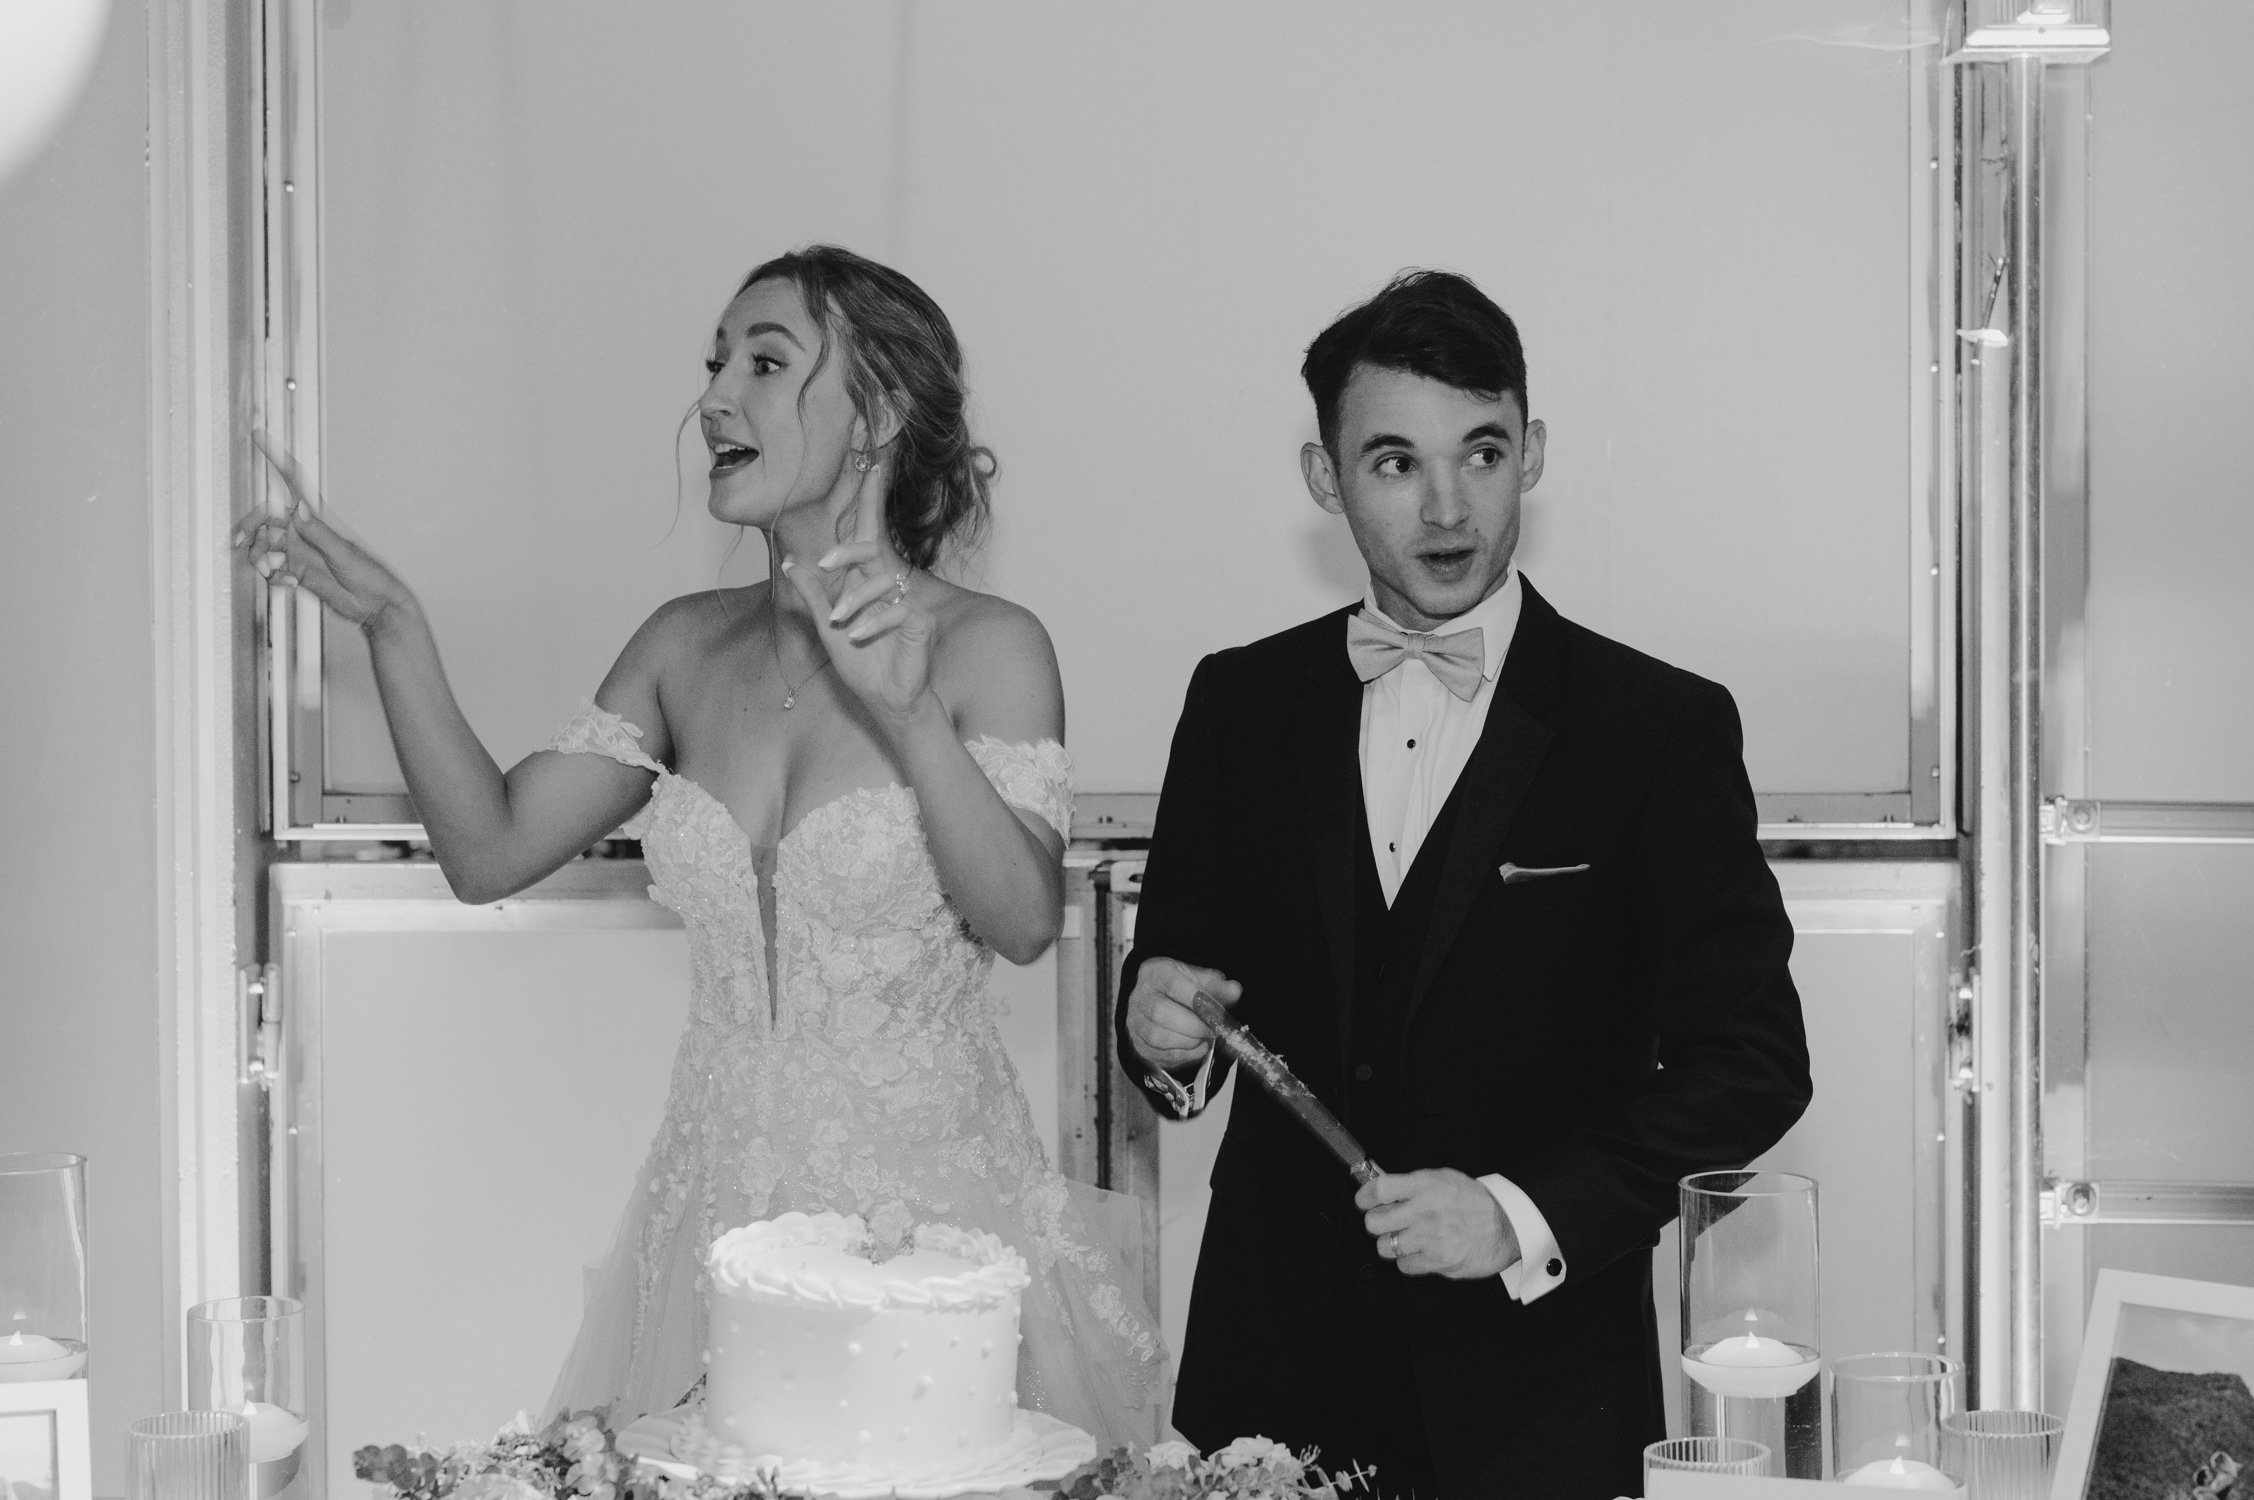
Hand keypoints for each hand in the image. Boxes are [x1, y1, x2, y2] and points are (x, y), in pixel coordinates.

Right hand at [237, 431, 416, 635]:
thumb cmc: (370, 577)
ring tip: (274, 573)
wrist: (376, 607)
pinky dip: (273, 577)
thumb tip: (298, 508)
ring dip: (259, 558)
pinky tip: (288, 585)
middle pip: (265, 518)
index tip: (258, 434)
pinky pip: (271, 568)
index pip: (293, 481)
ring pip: (263, 545)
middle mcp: (304, 531)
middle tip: (238, 543)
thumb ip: (319, 534)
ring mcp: (300, 551)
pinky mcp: (297, 572)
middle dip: (249, 527)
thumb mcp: (343, 554)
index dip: (276, 456)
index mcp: (317, 519)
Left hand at [781, 453, 932, 724]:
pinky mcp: (920, 620)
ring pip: (879, 584)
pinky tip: (857, 637)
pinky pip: (893, 611)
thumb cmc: (861, 666)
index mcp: (867, 579)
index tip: (873, 460)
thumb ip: (811, 594)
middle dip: (852, 544)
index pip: (868, 532)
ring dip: (854, 605)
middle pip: (876, 545)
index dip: (871, 497)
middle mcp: (889, 584)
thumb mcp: (826, 628)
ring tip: (840, 624)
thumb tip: (789, 559)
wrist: (888, 700)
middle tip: (826, 562)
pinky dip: (871, 625)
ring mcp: (907, 600)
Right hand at [1124, 957, 1241, 1073]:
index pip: (1174, 985)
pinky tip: (1197, 1048)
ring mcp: (1135, 1022)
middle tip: (1214, 1030)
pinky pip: (1158, 1055)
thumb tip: (1234, 991)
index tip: (1217, 1011)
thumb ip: (1218, 986)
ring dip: (1188, 1042)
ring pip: (1157, 1037)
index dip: (1198, 1000)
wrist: (1159, 999)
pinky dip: (1183, 1055)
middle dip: (1194, 1026)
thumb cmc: (1181, 988)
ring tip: (1205, 1039)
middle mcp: (1140, 997)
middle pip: (1161, 1013)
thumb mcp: (1200, 979)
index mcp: (1156, 973)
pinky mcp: (1138, 1044)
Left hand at [1359, 1168, 1520, 1279]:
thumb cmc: (1474, 1201)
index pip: (1379, 1189)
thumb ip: (1411, 1183)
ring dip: (1392, 1244)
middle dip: (1376, 1223)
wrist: (1507, 1225)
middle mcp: (1425, 1211)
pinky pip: (1404, 1266)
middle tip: (1387, 1222)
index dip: (1364, 1196)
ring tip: (1408, 1238)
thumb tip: (1379, 1182)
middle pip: (1374, 1223)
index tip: (1364, 1201)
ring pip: (1385, 1248)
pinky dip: (1409, 1261)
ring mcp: (1430, 1238)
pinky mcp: (1438, 1261)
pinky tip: (1422, 1251)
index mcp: (1425, 1186)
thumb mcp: (1443, 1178)